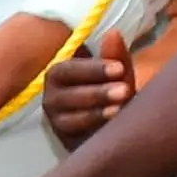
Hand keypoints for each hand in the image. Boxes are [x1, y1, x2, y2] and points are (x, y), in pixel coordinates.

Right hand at [43, 30, 132, 150]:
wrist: (109, 122)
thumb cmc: (109, 89)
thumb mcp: (115, 73)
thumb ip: (115, 55)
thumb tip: (113, 33)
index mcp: (58, 75)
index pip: (69, 70)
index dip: (94, 69)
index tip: (119, 68)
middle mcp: (51, 99)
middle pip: (68, 96)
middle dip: (98, 93)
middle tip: (124, 90)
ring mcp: (58, 123)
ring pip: (71, 120)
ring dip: (96, 114)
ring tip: (119, 110)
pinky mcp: (66, 143)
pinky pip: (78, 139)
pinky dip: (95, 134)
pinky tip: (112, 130)